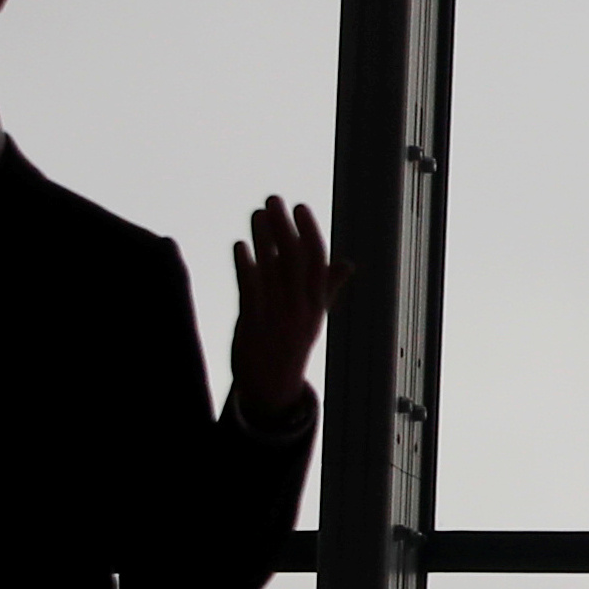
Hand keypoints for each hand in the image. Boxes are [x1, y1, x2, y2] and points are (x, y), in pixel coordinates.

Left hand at [229, 194, 338, 419]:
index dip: (309, 232)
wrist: (273, 389)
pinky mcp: (254, 327)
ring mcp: (278, 318)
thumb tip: (348, 263)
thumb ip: (327, 288)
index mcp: (315, 305)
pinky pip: (251, 292)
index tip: (299, 206)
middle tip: (273, 199)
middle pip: (294, 261)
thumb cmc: (291, 346)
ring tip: (256, 213)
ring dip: (263, 239)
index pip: (317, 262)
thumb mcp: (313, 318)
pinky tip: (240, 245)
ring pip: (272, 271)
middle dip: (284, 227)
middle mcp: (300, 309)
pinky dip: (246, 267)